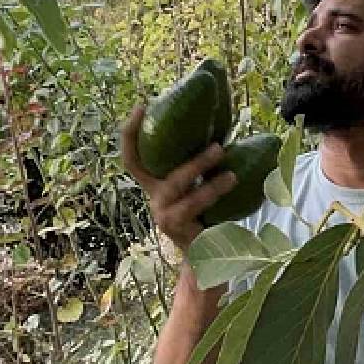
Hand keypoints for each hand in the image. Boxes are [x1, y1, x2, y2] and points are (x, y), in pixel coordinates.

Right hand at [120, 105, 236, 251]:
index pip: (133, 158)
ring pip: (182, 191)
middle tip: (219, 147)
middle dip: (191, 160)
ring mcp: (163, 215)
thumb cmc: (202, 213)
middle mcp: (155, 198)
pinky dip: (213, 194)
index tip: (140, 107)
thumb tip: (221, 132)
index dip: (131, 133)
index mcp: (155, 184)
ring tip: (232, 174)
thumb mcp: (194, 187)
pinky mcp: (176, 229)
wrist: (202, 256)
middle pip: (165, 174)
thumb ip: (198, 166)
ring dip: (209, 182)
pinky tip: (231, 185)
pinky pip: (195, 208)